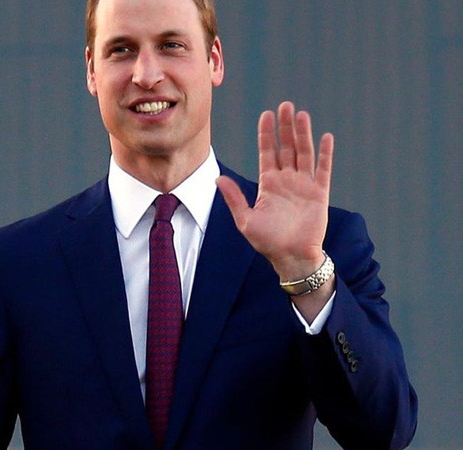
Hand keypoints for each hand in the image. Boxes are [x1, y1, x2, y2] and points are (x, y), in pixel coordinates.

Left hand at [216, 101, 333, 279]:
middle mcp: (287, 180)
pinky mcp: (319, 194)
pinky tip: (326, 137)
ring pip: (304, 153)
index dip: (267, 134)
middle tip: (285, 105)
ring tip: (301, 114)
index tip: (266, 114)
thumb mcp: (246, 220)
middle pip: (286, 147)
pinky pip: (323, 170)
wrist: (291, 258)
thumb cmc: (268, 242)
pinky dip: (325, 154)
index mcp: (268, 184)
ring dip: (303, 134)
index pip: (267, 152)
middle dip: (285, 127)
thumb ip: (235, 198)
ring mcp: (304, 185)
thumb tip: (218, 179)